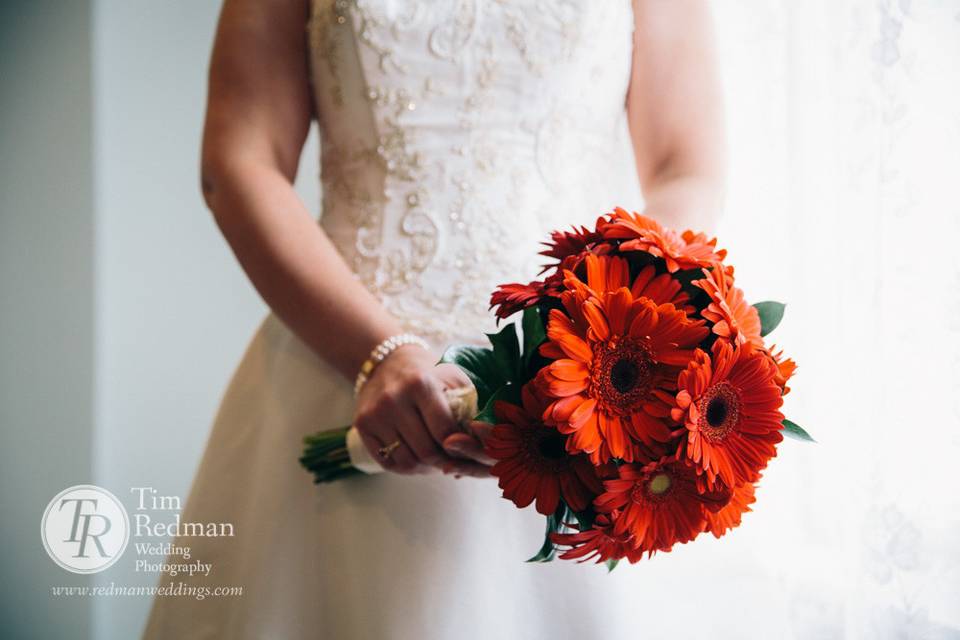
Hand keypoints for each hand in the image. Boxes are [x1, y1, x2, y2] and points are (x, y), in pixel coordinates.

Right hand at [352, 345, 489, 476]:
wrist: (386, 361)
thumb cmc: (428, 372)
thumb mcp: (452, 378)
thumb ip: (468, 405)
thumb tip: (479, 444)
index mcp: (420, 383)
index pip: (445, 431)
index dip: (460, 446)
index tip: (466, 447)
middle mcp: (393, 399)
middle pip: (426, 451)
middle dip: (445, 461)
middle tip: (454, 459)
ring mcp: (374, 414)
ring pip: (407, 462)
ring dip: (426, 468)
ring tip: (437, 460)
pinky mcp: (361, 426)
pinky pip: (388, 463)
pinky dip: (407, 468)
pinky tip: (418, 458)